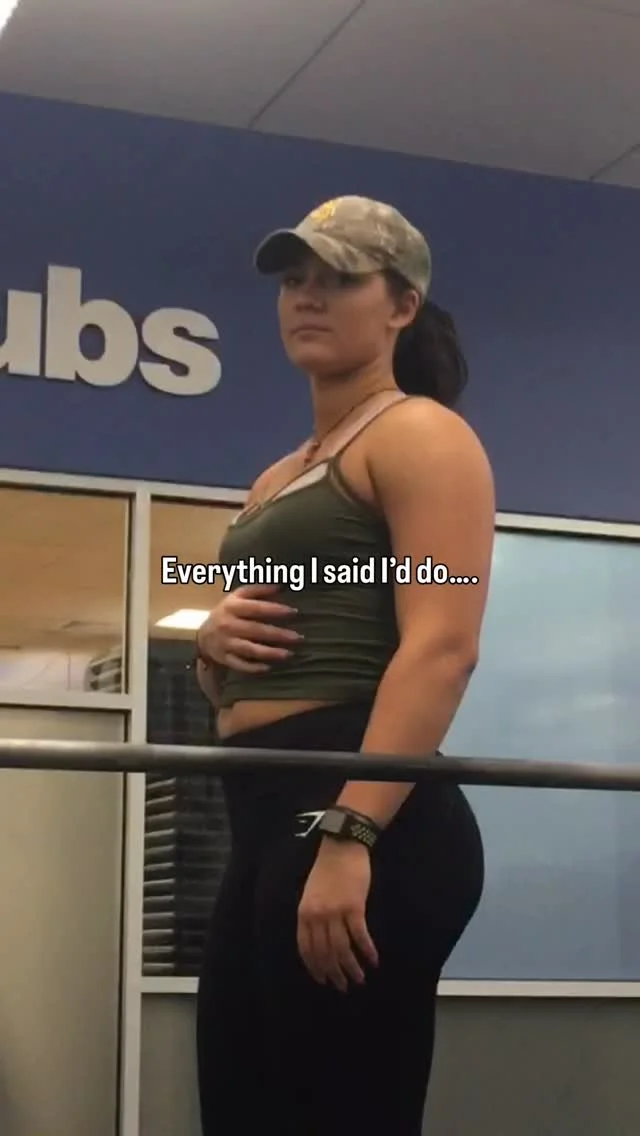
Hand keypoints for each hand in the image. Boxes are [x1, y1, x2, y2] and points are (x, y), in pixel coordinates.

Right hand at [196, 583, 301, 672]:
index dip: (275, 610)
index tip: (293, 612)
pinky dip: (253, 668)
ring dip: (269, 653)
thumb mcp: (237, 597)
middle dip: (278, 634)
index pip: (256, 608)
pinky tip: (268, 667)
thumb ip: (258, 590)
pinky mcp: (224, 658)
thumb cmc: (228, 613)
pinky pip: (240, 664)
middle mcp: (227, 625)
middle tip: (298, 637)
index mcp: (232, 607)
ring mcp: (225, 643)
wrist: (204, 635)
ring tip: (288, 654)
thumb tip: (280, 586)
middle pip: (255, 630)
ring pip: (249, 649)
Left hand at [297, 840, 378, 992]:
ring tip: (359, 978)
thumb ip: (312, 916)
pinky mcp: (354, 907)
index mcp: (304, 913)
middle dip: (334, 973)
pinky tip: (372, 960)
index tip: (324, 980)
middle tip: (343, 985)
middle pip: (325, 953)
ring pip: (342, 949)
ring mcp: (335, 912)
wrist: (342, 846)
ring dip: (351, 967)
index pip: (306, 949)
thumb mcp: (311, 893)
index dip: (315, 968)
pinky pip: (360, 936)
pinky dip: (367, 951)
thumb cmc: (327, 869)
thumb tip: (320, 941)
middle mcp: (317, 916)